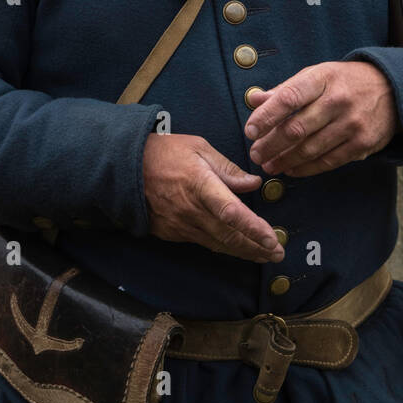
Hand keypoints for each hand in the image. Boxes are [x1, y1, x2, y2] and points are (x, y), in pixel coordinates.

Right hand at [142, 133, 284, 262]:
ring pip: (218, 244)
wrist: (125, 168)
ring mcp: (181, 224)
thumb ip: (228, 168)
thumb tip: (253, 183)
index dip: (253, 228)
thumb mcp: (199, 148)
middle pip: (229, 236)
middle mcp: (192, 210)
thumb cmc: (164, 152)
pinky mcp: (172, 232)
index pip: (231, 212)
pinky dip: (223, 247)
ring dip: (244, 251)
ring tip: (265, 255)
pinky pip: (203, 242)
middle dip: (257, 247)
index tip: (272, 239)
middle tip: (277, 253)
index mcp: (200, 184)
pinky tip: (237, 248)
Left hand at [244, 62, 398, 176]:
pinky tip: (291, 169)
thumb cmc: (344, 82)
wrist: (391, 89)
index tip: (250, 131)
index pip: (289, 98)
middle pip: (297, 128)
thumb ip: (286, 89)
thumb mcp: (317, 74)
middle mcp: (338, 100)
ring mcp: (352, 124)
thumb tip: (254, 100)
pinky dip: (306, 168)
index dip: (267, 116)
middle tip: (256, 154)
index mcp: (322, 78)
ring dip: (285, 160)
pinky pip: (328, 161)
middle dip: (271, 145)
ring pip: (310, 149)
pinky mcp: (362, 144)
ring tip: (269, 165)